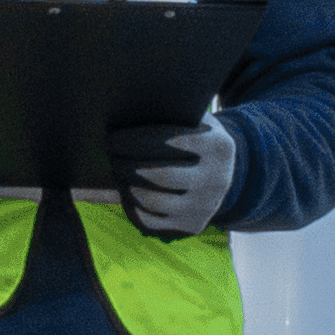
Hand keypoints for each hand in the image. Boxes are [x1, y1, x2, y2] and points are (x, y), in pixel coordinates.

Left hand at [111, 117, 237, 236]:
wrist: (223, 174)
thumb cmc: (197, 137)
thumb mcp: (196, 119)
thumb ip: (173, 112)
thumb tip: (128, 108)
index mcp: (219, 147)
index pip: (174, 141)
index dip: (138, 138)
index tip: (114, 134)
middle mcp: (216, 180)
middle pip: (162, 176)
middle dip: (128, 164)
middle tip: (110, 154)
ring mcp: (205, 206)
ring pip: (154, 201)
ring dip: (126, 186)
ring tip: (115, 170)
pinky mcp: (192, 225)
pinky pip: (151, 221)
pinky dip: (131, 206)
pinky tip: (123, 190)